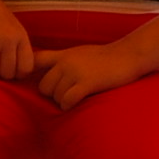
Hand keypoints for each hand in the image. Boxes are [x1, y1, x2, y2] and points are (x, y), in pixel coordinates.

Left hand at [34, 43, 149, 109]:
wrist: (128, 55)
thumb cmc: (105, 57)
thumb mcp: (79, 53)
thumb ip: (63, 60)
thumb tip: (49, 72)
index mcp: (62, 54)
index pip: (35, 60)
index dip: (29, 72)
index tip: (35, 82)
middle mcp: (65, 63)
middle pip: (43, 86)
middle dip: (52, 94)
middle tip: (64, 95)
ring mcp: (75, 73)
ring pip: (55, 95)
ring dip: (62, 101)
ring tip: (73, 99)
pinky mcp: (87, 83)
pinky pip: (67, 100)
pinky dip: (68, 105)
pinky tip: (73, 104)